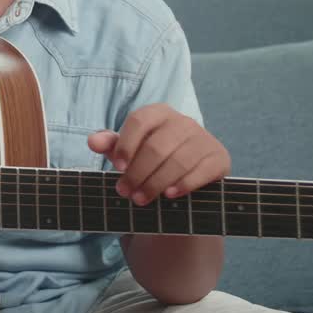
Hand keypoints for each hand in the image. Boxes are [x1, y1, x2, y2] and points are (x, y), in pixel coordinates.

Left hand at [88, 103, 230, 206]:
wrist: (189, 170)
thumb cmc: (151, 155)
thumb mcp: (129, 149)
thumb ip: (111, 144)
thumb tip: (93, 141)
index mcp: (158, 112)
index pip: (139, 121)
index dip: (126, 144)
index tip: (117, 167)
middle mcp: (183, 121)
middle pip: (157, 146)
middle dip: (138, 173)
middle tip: (125, 192)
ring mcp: (204, 138)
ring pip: (177, 161)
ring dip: (156, 183)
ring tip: (141, 199)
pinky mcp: (219, 157)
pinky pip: (201, 171)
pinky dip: (183, 184)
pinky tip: (169, 195)